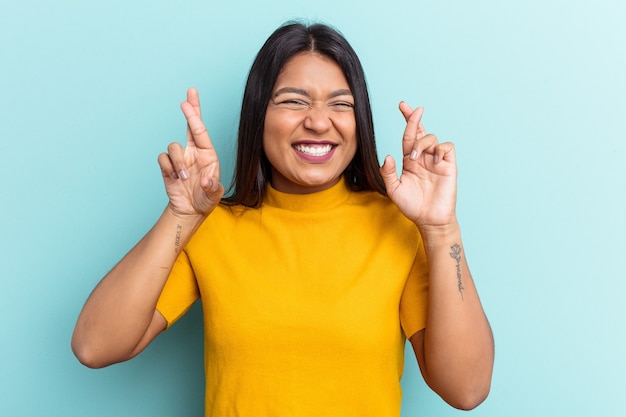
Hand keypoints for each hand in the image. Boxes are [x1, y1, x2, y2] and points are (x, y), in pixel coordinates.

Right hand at [157, 88, 223, 217]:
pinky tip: (174, 178)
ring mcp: (181, 158)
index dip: (195, 115)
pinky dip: (167, 167)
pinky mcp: (168, 166)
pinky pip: (162, 158)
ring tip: (183, 177)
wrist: (190, 210)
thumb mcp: (213, 195)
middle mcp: (194, 152)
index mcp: (208, 155)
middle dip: (191, 110)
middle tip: (190, 93)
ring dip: (178, 162)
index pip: (200, 131)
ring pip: (173, 147)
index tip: (188, 101)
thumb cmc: (205, 200)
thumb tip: (206, 181)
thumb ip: (212, 187)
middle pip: (190, 126)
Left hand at [380, 102, 456, 227]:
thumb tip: (388, 156)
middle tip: (413, 110)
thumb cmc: (412, 206)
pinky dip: (439, 149)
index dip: (407, 120)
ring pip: (432, 138)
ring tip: (416, 157)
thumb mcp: (394, 190)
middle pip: (421, 131)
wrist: (429, 219)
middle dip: (415, 118)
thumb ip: (388, 173)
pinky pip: (447, 147)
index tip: (402, 105)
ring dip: (422, 143)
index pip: (408, 136)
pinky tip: (433, 159)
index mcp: (410, 160)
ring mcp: (436, 160)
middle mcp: (423, 157)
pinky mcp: (448, 165)